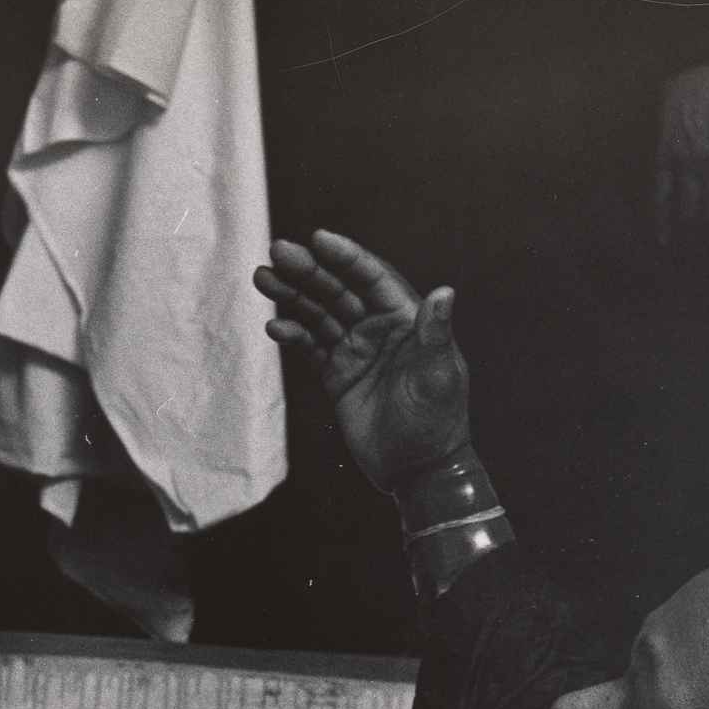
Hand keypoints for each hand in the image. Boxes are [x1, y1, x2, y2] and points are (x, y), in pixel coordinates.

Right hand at [256, 231, 471, 494]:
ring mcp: (355, 350)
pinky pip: (310, 346)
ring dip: (292, 295)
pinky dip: (292, 334)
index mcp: (406, 319)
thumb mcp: (439, 377)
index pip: (372, 278)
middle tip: (277, 253)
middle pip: (338, 289)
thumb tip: (445, 293)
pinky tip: (275, 327)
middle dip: (308, 270)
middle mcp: (378, 328)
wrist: (417, 470)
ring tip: (263, 278)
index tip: (318, 239)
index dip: (346, 257)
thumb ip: (436, 334)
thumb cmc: (437, 422)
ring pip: (319, 313)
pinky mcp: (337, 375)